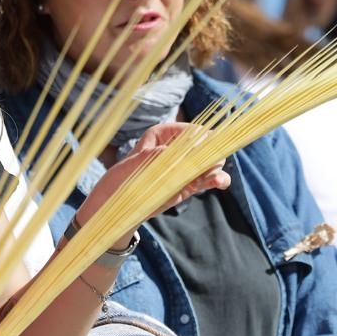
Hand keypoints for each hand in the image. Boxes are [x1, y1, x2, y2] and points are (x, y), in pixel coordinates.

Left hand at [81, 123, 229, 249]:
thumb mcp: (135, 164)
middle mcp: (177, 148)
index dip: (201, 138)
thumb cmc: (122, 177)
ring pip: (210, 162)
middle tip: (210, 164)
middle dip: (211, 153)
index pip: (190, 131)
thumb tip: (173, 151)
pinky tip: (219, 182)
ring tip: (215, 176)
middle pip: (205, 145)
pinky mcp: (189, 184)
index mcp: (162, 134)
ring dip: (216, 167)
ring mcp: (184, 166)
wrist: (117, 205)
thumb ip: (154, 156)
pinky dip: (216, 179)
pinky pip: (208, 179)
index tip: (206, 146)